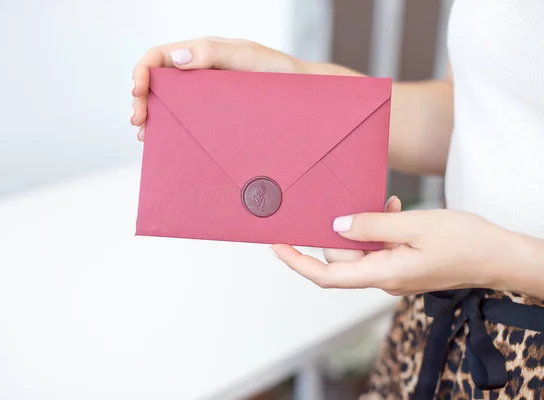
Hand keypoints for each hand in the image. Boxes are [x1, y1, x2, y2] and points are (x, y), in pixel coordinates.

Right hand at [131, 37, 305, 140]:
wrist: (303, 94)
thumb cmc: (280, 74)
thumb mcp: (247, 59)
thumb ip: (214, 54)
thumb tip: (176, 58)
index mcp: (203, 52)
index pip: (160, 56)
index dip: (142, 72)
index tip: (138, 93)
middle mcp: (199, 71)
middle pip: (157, 80)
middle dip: (142, 98)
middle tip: (138, 121)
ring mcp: (205, 93)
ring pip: (167, 100)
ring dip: (152, 115)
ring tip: (146, 134)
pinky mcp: (213, 111)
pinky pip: (184, 115)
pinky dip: (169, 125)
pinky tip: (164, 138)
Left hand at [272, 202, 515, 295]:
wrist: (499, 255)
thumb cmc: (465, 241)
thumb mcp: (414, 225)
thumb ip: (372, 225)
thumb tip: (337, 226)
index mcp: (383, 274)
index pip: (328, 275)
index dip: (299, 262)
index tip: (278, 246)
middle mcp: (384, 279)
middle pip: (343, 257)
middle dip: (343, 229)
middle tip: (361, 203)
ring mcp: (394, 274)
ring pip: (362, 250)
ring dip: (366, 226)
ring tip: (390, 205)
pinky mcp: (404, 265)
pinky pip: (379, 248)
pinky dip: (380, 229)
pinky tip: (395, 210)